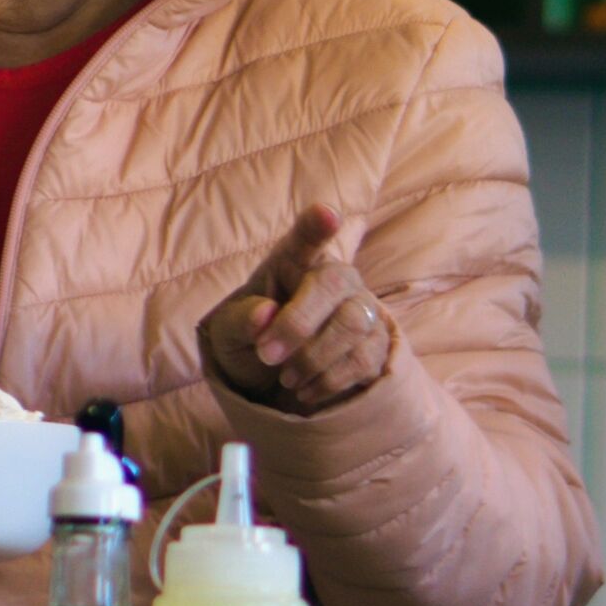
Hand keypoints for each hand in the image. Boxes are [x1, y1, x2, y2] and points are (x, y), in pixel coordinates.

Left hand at [200, 204, 397, 413]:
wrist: (275, 378)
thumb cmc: (252, 338)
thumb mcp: (229, 333)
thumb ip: (240, 321)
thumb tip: (264, 314)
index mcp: (294, 260)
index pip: (306, 236)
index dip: (316, 224)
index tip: (326, 215)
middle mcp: (336, 276)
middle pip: (332, 285)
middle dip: (297, 324)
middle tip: (266, 355)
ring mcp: (362, 307)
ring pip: (353, 324)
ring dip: (314, 357)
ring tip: (286, 378)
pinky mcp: (377, 342)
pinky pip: (365, 358)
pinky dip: (330, 380)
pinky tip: (307, 390)